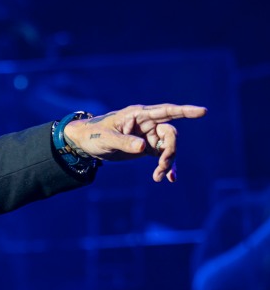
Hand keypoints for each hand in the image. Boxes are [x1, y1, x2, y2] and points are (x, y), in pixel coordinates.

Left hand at [63, 103, 205, 182]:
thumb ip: (124, 142)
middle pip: (170, 134)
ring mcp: (148, 136)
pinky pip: (162, 156)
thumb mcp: (106, 139)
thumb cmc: (94, 135)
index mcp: (139, 115)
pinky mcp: (147, 148)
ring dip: (167, 162)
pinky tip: (170, 178)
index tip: (203, 111)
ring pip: (167, 147)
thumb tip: (144, 147)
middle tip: (162, 166)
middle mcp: (147, 124)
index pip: (166, 111)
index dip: (185, 111)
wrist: (86, 143)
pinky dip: (167, 166)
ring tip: (159, 177)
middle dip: (170, 150)